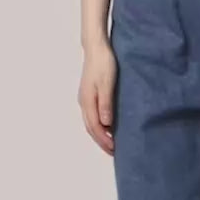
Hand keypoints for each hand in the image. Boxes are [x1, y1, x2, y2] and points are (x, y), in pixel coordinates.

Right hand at [78, 39, 117, 154]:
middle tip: (113, 152)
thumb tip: (105, 124)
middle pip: (91, 128)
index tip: (114, 149)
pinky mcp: (89, 94)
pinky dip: (98, 125)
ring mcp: (85, 98)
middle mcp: (84, 102)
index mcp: (88, 101)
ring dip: (99, 134)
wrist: (96, 47)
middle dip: (101, 141)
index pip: (95, 127)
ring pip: (90, 122)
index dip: (104, 140)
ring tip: (110, 142)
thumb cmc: (103, 63)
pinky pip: (92, 115)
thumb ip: (106, 104)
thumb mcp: (108, 83)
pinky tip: (107, 125)